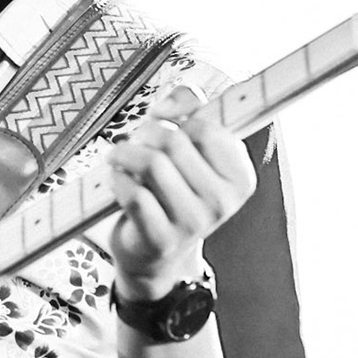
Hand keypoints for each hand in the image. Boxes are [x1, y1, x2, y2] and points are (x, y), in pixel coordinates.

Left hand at [106, 84, 255, 302]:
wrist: (154, 252)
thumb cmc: (172, 190)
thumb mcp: (191, 149)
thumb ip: (190, 108)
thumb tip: (169, 104)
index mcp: (240, 178)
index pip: (206, 127)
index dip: (178, 116)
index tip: (162, 119)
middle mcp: (223, 203)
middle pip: (174, 142)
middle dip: (146, 133)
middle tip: (136, 142)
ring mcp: (193, 224)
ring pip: (152, 164)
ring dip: (125, 153)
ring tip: (119, 157)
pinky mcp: (162, 239)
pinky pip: (134, 194)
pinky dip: (118, 180)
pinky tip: (118, 180)